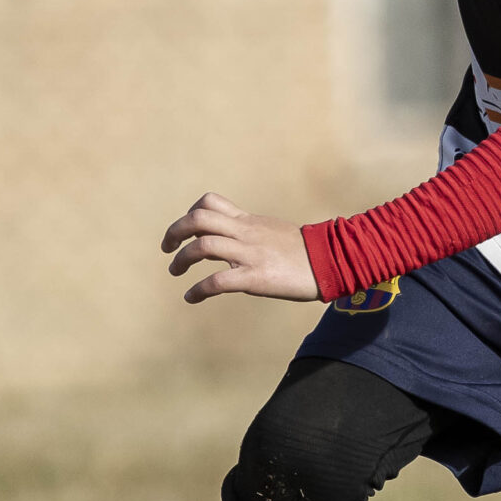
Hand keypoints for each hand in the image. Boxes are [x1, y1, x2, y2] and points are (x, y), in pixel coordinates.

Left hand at [161, 192, 320, 303]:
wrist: (332, 261)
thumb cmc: (304, 251)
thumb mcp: (271, 232)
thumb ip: (248, 233)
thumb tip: (226, 243)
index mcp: (249, 221)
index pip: (210, 203)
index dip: (189, 214)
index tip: (185, 231)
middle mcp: (246, 233)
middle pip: (198, 219)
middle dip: (175, 232)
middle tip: (168, 248)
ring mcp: (250, 254)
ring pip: (203, 247)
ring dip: (181, 259)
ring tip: (176, 271)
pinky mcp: (256, 277)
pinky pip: (217, 281)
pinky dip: (198, 290)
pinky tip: (192, 297)